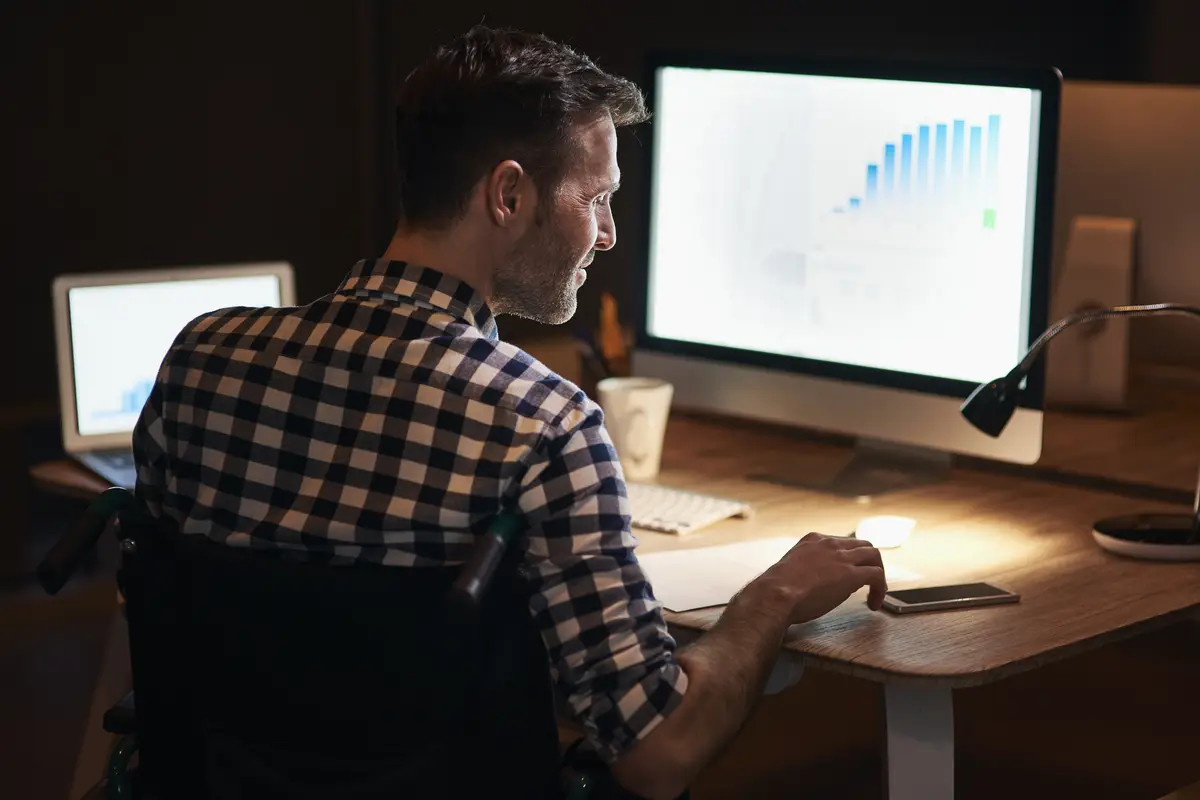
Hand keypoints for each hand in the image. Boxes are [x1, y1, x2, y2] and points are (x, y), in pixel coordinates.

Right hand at [755, 532, 886, 623]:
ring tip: (876, 592)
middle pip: (862, 545)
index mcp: (813, 539)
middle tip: (868, 581)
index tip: (849, 572)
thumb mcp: (791, 568)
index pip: (841, 542)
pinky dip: (880, 589)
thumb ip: (805, 568)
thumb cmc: (777, 588)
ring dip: (878, 572)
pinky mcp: (852, 574)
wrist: (776, 593)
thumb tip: (812, 581)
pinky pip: (877, 575)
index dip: (850, 559)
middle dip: (868, 562)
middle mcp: (830, 543)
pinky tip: (874, 603)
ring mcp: (842, 557)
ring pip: (874, 555)